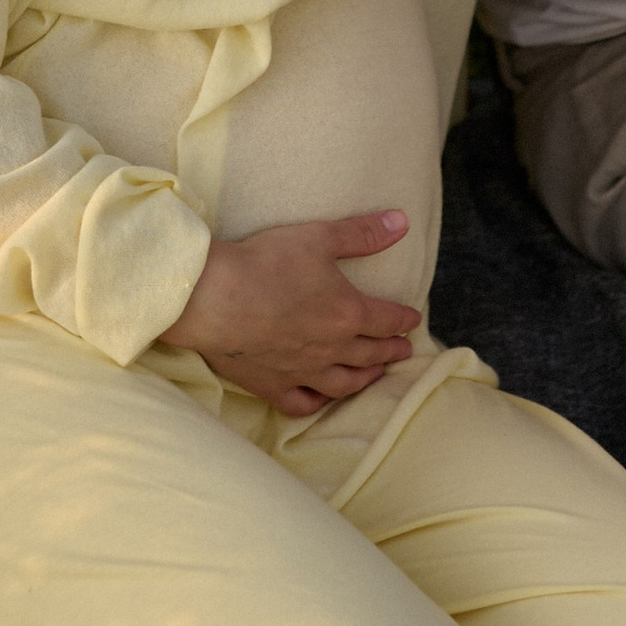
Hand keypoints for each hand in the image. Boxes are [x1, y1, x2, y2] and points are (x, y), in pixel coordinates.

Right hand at [162, 210, 418, 416]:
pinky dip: (317, 403)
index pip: (386, 320)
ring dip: (364, 379)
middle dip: (390, 351)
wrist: (213, 298)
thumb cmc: (267, 263)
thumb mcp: (319, 237)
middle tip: (403, 351)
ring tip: (375, 376)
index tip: (412, 320)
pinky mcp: (271, 385)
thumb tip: (402, 222)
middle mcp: (331, 348)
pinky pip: (301, 403)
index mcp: (348, 313)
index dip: (403, 319)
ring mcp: (301, 371)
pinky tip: (322, 399)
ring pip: (343, 383)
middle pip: (370, 354)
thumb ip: (362, 233)